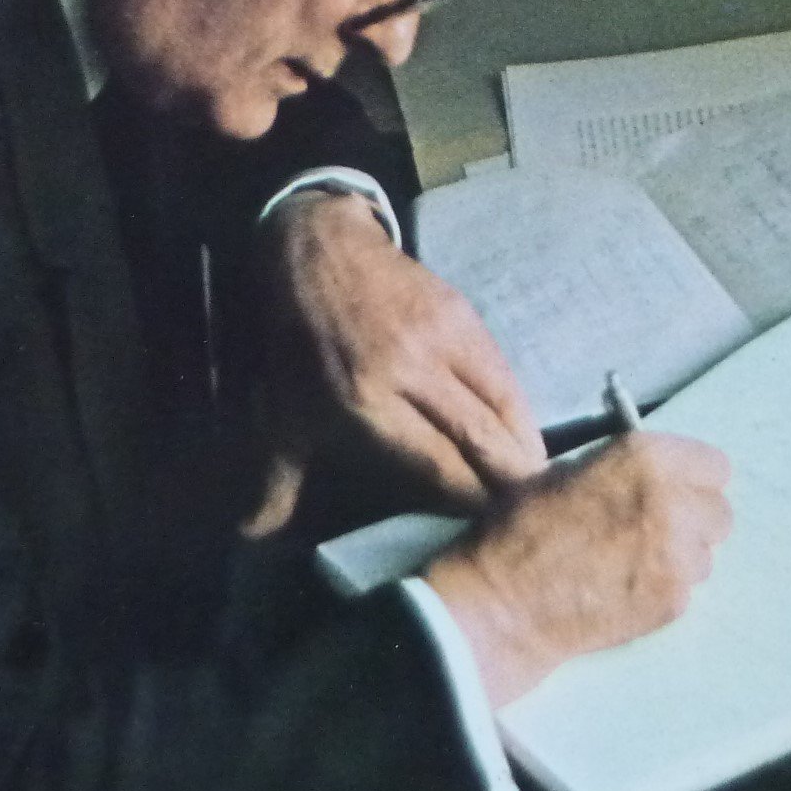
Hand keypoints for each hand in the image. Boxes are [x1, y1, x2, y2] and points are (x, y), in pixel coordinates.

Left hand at [255, 191, 546, 513]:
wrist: (317, 253)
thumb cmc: (296, 345)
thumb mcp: (279, 414)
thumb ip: (275, 481)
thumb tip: (253, 537)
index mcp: (365, 401)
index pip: (438, 463)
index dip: (472, 500)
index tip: (489, 531)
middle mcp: (410, 370)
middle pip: (482, 439)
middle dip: (511, 483)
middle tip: (528, 517)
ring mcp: (442, 338)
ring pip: (503, 406)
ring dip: (526, 449)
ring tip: (537, 485)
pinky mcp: (463, 314)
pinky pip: (503, 374)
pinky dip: (519, 410)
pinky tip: (524, 437)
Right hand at [425, 431, 731, 706]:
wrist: (507, 603)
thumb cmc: (523, 529)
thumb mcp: (567, 471)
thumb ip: (623, 470)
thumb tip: (652, 478)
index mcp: (644, 458)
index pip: (713, 465)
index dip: (693, 478)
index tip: (677, 488)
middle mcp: (673, 501)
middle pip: (719, 511)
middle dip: (694, 518)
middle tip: (659, 528)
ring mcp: (679, 556)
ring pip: (706, 552)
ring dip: (682, 554)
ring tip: (637, 561)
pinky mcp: (675, 601)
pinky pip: (688, 587)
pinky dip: (666, 587)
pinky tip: (628, 587)